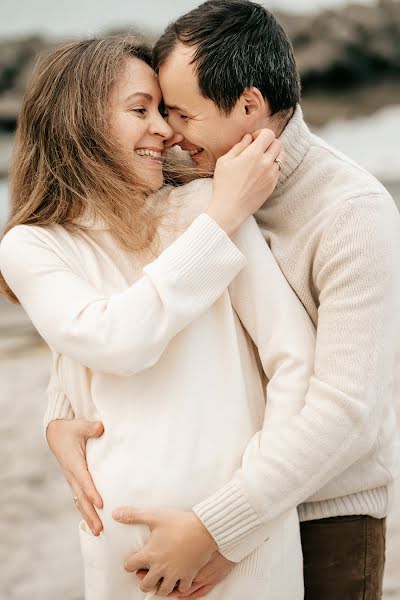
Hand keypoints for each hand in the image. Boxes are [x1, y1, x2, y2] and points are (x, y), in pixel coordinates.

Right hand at [46, 418, 103, 534]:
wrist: (55, 433)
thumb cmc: (70, 429)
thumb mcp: (80, 425)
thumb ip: (91, 428)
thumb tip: (101, 428)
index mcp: (74, 463)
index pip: (84, 480)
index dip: (92, 492)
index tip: (101, 504)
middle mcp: (71, 474)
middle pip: (81, 497)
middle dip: (90, 514)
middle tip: (100, 529)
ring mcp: (72, 479)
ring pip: (80, 501)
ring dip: (88, 517)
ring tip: (98, 532)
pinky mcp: (74, 481)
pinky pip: (80, 498)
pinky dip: (85, 510)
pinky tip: (93, 521)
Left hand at [112, 507, 217, 596]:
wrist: (204, 529)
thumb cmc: (179, 522)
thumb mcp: (155, 516)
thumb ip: (134, 515)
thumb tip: (116, 513)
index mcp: (150, 554)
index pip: (130, 566)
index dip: (129, 563)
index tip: (133, 560)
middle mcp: (160, 568)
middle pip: (145, 585)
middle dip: (143, 580)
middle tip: (146, 572)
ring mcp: (175, 574)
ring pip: (162, 591)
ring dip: (159, 586)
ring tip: (160, 579)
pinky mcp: (188, 575)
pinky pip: (181, 589)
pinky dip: (179, 586)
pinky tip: (178, 578)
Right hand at [206, 129, 284, 235]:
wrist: (229, 209)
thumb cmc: (223, 185)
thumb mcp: (225, 162)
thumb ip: (238, 147)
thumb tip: (248, 138)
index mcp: (253, 154)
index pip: (268, 134)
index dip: (261, 134)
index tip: (253, 140)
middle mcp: (266, 163)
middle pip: (278, 143)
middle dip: (269, 143)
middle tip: (258, 149)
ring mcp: (271, 175)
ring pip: (281, 157)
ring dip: (273, 154)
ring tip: (261, 160)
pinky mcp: (272, 186)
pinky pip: (278, 170)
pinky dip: (272, 167)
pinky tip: (260, 172)